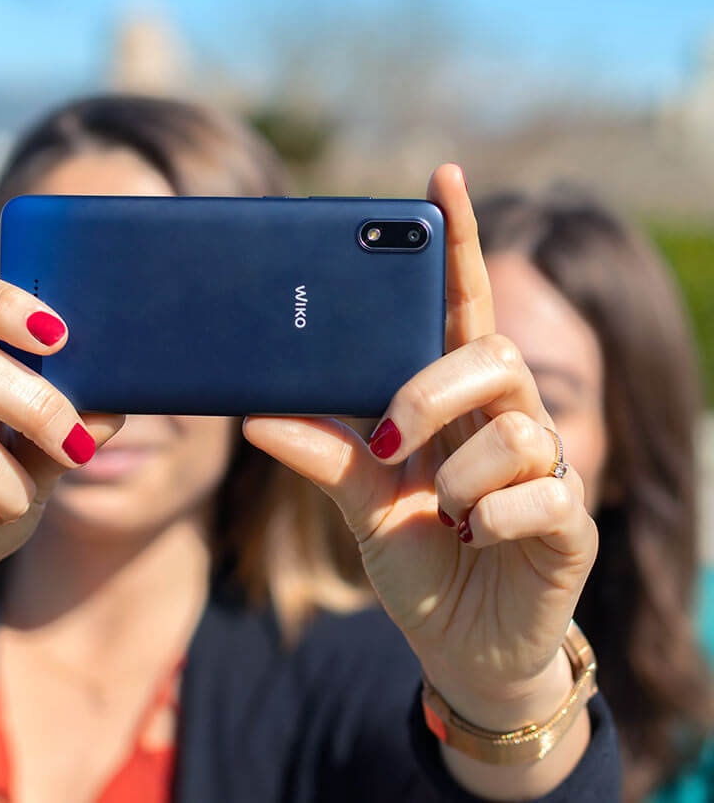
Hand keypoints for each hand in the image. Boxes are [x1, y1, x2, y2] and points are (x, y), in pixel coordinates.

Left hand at [243, 165, 597, 728]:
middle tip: (391, 443)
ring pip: (515, 425)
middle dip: (432, 391)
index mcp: (456, 404)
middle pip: (493, 352)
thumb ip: (324, 454)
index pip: (463, 306)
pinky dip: (491, 518)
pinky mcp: (571, 521)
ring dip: (458, 476)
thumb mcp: (359, 503)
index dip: (458, 243)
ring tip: (439, 513)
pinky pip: (541, 492)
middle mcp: (507, 419)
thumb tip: (254, 414)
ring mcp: (546, 467)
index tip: (441, 177)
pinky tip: (472, 537)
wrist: (460, 647)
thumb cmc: (417, 559)